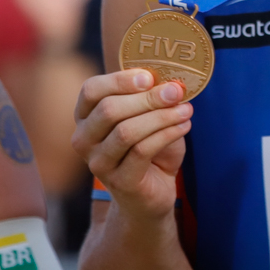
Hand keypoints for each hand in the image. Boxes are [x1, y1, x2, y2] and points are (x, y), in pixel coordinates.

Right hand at [72, 69, 192, 221]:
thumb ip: (150, 98)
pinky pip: (142, 151)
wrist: (153, 192)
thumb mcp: (146, 117)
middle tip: (176, 91)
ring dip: (161, 116)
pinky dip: (167, 134)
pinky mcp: (119, 181)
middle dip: (147, 97)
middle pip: (109, 109)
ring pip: (126, 131)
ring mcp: (98, 163)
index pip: (91, 90)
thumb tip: (170, 82)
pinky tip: (184, 126)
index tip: (150, 77)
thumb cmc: (149, 148)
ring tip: (186, 110)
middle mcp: (84, 140)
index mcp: (85, 117)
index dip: (120, 80)